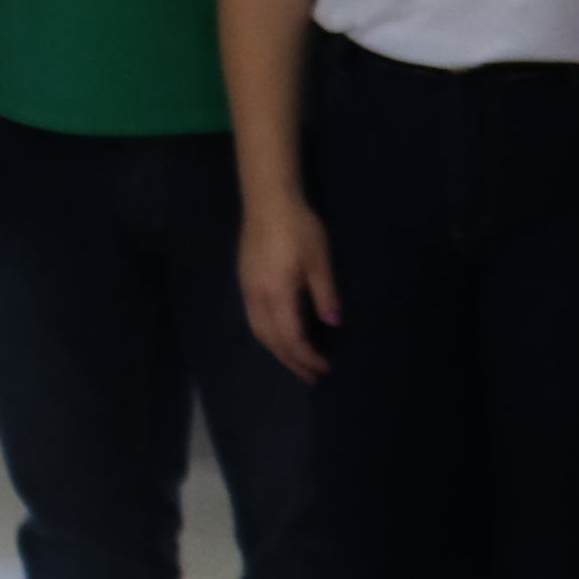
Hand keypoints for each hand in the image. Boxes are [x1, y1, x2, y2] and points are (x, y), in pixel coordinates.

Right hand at [236, 192, 337, 379]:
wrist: (268, 202)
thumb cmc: (299, 228)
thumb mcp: (320, 260)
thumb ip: (326, 294)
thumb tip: (333, 324)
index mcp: (277, 293)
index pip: (291, 337)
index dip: (307, 356)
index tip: (325, 367)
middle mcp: (257, 298)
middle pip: (272, 341)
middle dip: (292, 361)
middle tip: (312, 376)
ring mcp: (247, 291)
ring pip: (259, 333)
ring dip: (278, 352)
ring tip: (296, 363)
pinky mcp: (245, 284)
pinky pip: (254, 322)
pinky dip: (269, 338)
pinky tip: (281, 338)